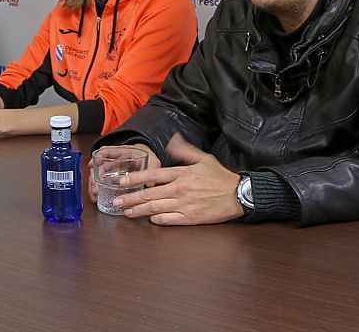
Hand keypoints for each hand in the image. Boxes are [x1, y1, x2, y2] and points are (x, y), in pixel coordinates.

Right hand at [88, 144, 158, 202]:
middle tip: (95, 185)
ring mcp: (110, 171)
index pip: (107, 151)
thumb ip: (152, 171)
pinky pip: (100, 184)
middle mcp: (113, 161)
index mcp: (123, 153)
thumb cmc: (149, 160)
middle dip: (94, 175)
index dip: (100, 155)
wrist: (149, 163)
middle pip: (98, 165)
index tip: (95, 162)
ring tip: (95, 193)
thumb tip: (151, 183)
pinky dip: (96, 190)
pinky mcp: (110, 181)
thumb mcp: (153, 163)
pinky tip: (95, 197)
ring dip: (93, 184)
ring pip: (97, 175)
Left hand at [113, 134, 242, 225]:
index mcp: (182, 174)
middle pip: (150, 194)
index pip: (153, 175)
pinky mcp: (192, 217)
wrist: (240, 194)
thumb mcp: (204, 158)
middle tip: (117, 202)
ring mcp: (186, 204)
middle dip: (131, 198)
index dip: (136, 179)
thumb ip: (185, 150)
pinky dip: (159, 220)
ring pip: (157, 208)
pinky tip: (150, 220)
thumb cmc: (221, 177)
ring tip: (126, 213)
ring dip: (140, 211)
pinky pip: (171, 219)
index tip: (123, 182)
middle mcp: (181, 189)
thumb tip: (173, 139)